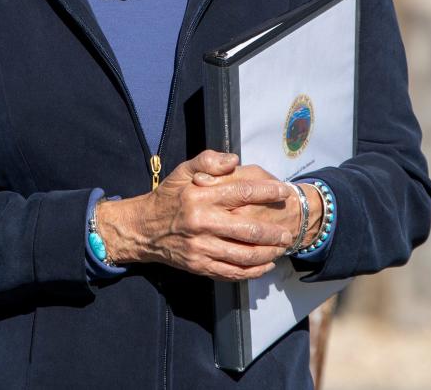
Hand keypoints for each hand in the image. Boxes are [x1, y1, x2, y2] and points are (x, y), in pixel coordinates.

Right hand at [95, 150, 293, 281]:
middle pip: (248, 229)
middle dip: (273, 231)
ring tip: (280, 248)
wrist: (143, 229)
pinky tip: (264, 265)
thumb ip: (208, 161)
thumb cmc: (169, 198)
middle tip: (287, 231)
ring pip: (244, 254)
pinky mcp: (199, 265)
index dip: (267, 192)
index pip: (242, 192)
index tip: (284, 192)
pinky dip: (252, 271)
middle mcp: (202, 222)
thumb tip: (234, 159)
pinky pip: (232, 272)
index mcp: (201, 196)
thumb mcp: (182, 172)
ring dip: (267, 253)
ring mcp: (201, 247)